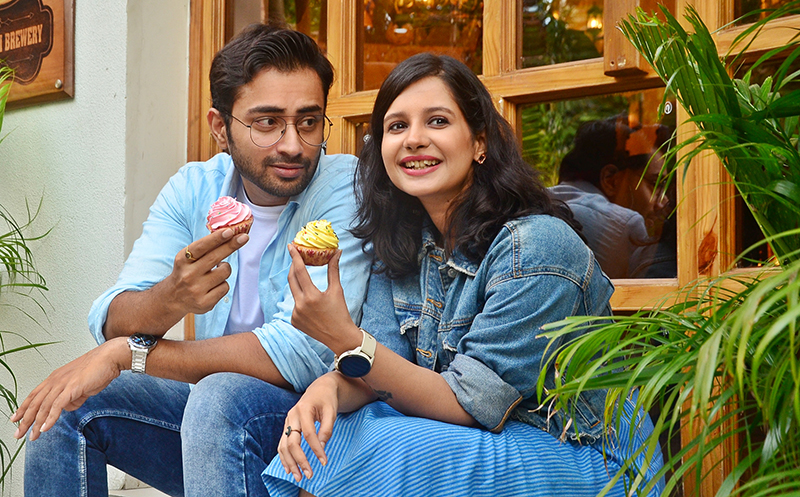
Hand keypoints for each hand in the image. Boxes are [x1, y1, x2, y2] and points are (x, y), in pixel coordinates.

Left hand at [10, 338, 128, 440]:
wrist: (109, 358)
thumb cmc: (98, 369)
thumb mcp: (81, 386)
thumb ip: (73, 397)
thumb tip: (68, 407)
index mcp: (55, 378)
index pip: (34, 395)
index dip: (23, 407)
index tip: (16, 418)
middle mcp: (55, 380)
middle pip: (35, 402)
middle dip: (25, 420)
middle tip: (18, 434)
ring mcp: (63, 383)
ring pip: (43, 406)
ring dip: (37, 423)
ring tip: (33, 436)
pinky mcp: (72, 388)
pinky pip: (57, 405)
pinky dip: (50, 418)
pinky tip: (46, 428)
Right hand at [166, 228, 248, 314]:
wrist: (174, 298)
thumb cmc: (187, 272)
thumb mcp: (188, 259)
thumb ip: (205, 248)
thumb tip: (229, 233)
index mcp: (182, 261)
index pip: (200, 247)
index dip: (215, 239)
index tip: (229, 231)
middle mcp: (188, 275)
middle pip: (215, 258)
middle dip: (231, 246)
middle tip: (244, 237)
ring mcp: (196, 290)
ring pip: (224, 272)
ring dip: (225, 268)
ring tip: (215, 272)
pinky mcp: (205, 303)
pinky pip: (225, 287)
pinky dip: (223, 284)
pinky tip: (213, 286)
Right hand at [278, 374, 339, 481]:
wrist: (319, 389)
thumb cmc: (327, 399)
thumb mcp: (332, 411)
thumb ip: (327, 429)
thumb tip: (321, 447)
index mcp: (303, 409)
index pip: (308, 434)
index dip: (316, 449)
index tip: (324, 462)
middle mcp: (292, 416)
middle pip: (292, 442)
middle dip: (299, 460)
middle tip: (309, 474)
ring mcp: (287, 422)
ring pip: (283, 445)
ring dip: (290, 463)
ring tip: (298, 476)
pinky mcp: (287, 427)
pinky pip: (282, 444)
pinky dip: (284, 457)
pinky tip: (289, 468)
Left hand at [286, 246, 360, 353]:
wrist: (339, 337)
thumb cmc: (340, 313)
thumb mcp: (337, 290)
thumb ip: (333, 270)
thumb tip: (336, 253)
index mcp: (311, 296)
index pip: (300, 271)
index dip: (295, 257)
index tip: (291, 246)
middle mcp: (300, 305)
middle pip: (292, 279)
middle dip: (293, 267)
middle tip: (296, 258)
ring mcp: (295, 314)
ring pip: (293, 292)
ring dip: (299, 285)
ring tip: (309, 283)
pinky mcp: (294, 321)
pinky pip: (294, 305)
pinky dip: (300, 300)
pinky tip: (311, 305)